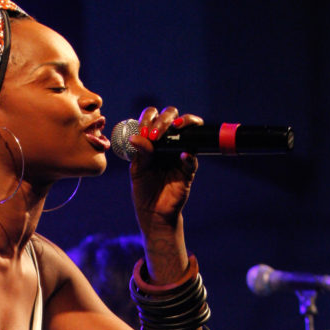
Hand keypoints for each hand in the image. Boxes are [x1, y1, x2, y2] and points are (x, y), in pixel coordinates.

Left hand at [128, 105, 202, 236]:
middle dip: (165, 119)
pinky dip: (189, 156)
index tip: (143, 131)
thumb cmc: (143, 188)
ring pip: (189, 130)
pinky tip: (182, 156)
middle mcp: (168, 142)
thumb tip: (137, 136)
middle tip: (154, 133)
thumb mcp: (137, 170)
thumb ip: (140, 153)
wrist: (153, 212)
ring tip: (175, 128)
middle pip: (173, 116)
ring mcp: (180, 153)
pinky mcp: (189, 169)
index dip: (149, 118)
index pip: (153, 118)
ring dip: (184, 123)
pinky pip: (192, 158)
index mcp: (152, 139)